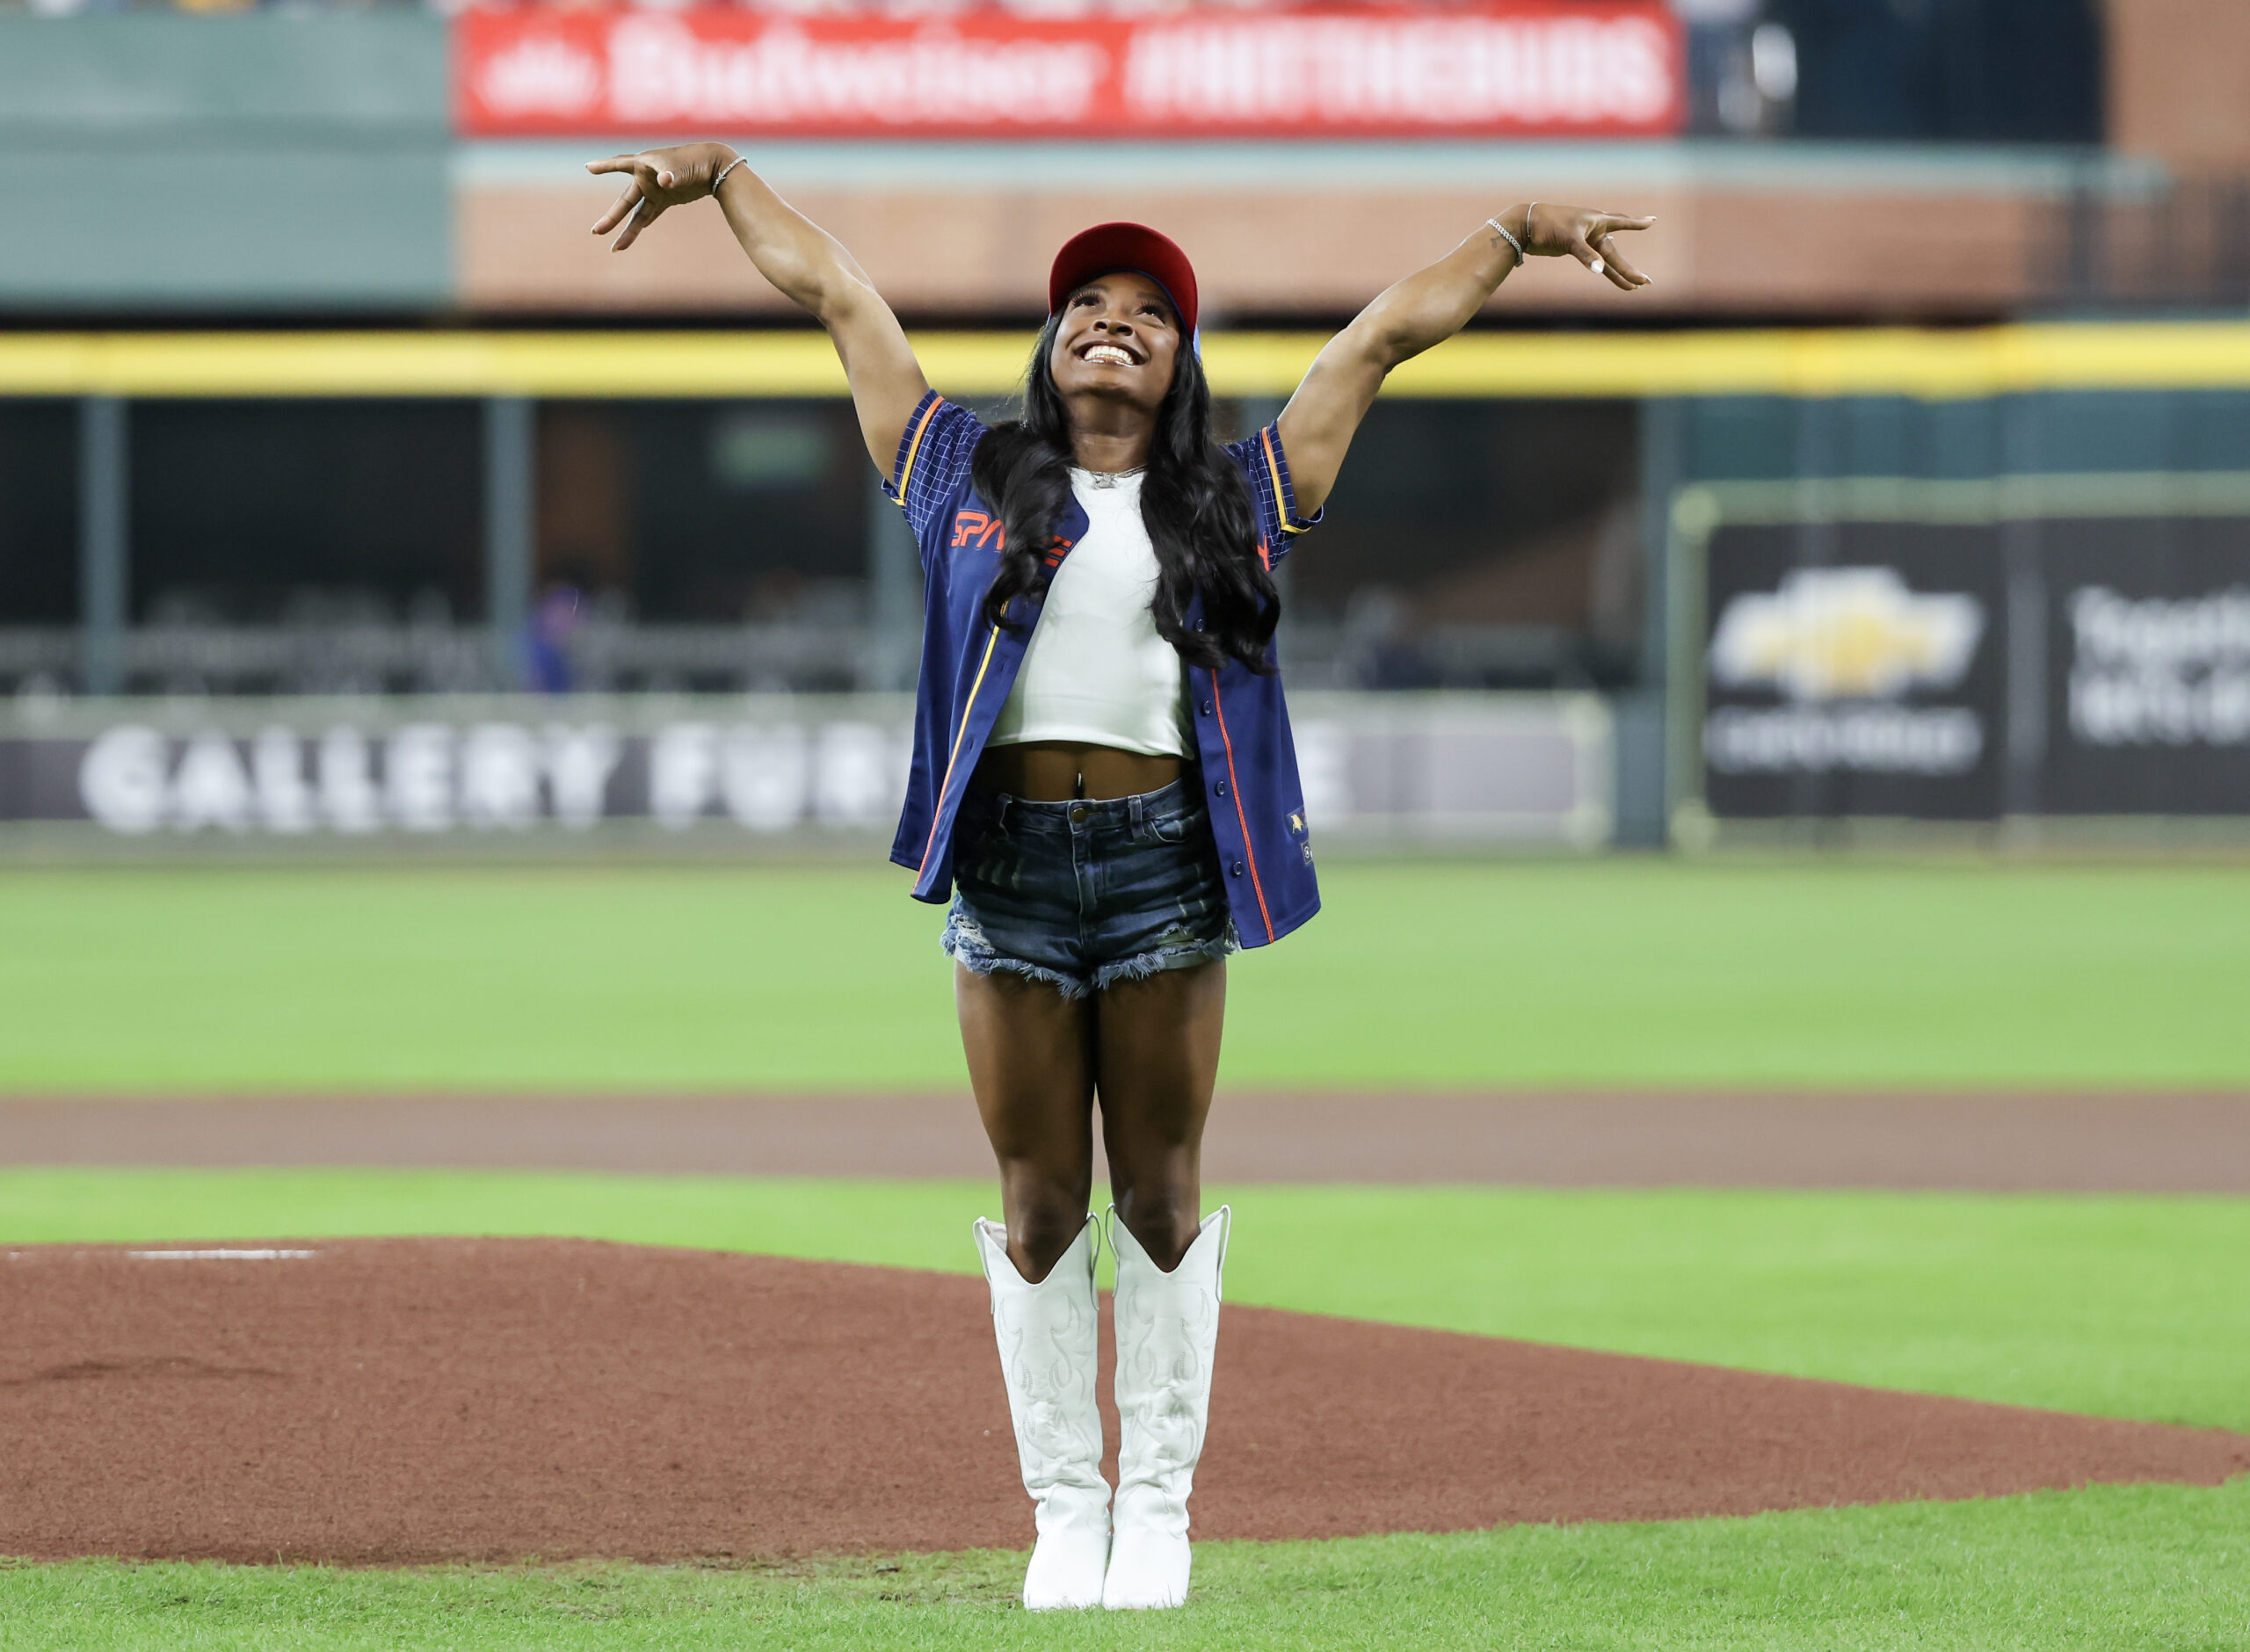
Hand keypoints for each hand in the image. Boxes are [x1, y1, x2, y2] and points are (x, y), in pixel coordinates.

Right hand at [586, 144, 740, 251]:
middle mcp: (646, 177)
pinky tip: (636, 233)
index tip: (588, 167)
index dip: (604, 166)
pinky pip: (651, 213)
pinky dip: (643, 223)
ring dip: (627, 230)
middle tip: (596, 231)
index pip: (619, 164)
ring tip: (615, 249)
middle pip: (624, 201)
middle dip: (611, 217)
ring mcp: (655, 190)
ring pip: (637, 213)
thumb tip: (664, 181)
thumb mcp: (681, 167)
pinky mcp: (666, 199)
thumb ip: (671, 174)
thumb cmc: (695, 161)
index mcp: (644, 163)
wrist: (714, 167)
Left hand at [1518, 203, 1654, 290]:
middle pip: (1615, 253)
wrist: (1526, 226)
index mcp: (1596, 221)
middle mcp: (1594, 231)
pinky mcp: (1575, 250)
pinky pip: (1594, 262)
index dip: (1637, 224)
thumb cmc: (1548, 225)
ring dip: (1618, 274)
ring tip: (1635, 287)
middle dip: (1629, 269)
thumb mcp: (1569, 239)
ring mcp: (1585, 241)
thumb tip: (1600, 270)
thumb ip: (1586, 255)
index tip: (1653, 221)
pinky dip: (1602, 270)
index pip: (1622, 223)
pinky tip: (1610, 276)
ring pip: (1606, 261)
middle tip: (1646, 282)